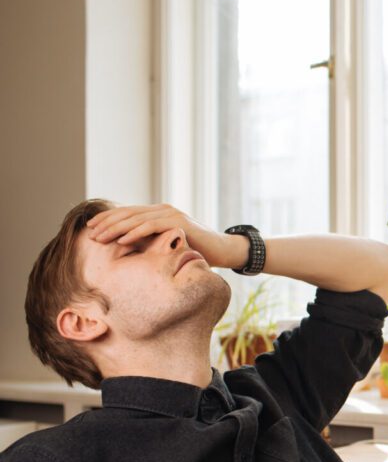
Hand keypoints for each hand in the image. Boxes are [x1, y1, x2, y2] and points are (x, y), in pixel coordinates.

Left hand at [86, 204, 242, 268]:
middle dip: (106, 223)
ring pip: (136, 219)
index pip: (128, 213)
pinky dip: (135, 232)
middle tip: (89, 233)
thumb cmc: (197, 251)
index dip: (108, 219)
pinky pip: (152, 226)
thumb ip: (152, 243)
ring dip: (115, 228)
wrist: (224, 249)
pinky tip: (122, 240)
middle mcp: (162, 209)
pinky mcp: (178, 222)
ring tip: (99, 236)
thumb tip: (129, 251)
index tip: (91, 229)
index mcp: (158, 213)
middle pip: (128, 213)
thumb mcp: (169, 246)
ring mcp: (170, 214)